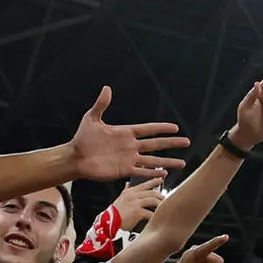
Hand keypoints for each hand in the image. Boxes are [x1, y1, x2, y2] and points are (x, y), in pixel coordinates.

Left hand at [68, 87, 190, 180]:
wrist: (75, 158)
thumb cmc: (82, 138)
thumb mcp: (92, 119)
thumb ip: (101, 105)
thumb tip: (107, 88)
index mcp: (126, 132)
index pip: (148, 129)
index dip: (162, 128)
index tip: (175, 127)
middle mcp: (131, 146)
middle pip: (156, 144)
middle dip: (171, 143)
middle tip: (187, 142)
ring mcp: (129, 159)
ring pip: (153, 160)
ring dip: (167, 161)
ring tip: (182, 163)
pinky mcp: (124, 170)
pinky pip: (141, 172)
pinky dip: (153, 173)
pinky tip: (165, 174)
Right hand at [112, 178, 164, 232]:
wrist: (108, 223)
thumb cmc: (114, 213)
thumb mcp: (120, 198)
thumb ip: (126, 191)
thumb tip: (128, 184)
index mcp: (130, 192)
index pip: (144, 184)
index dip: (154, 181)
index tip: (161, 179)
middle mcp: (133, 195)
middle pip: (152, 192)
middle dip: (161, 196)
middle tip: (166, 199)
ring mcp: (135, 203)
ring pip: (153, 200)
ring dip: (160, 204)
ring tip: (164, 208)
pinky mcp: (137, 212)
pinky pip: (150, 213)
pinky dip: (155, 216)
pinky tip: (157, 218)